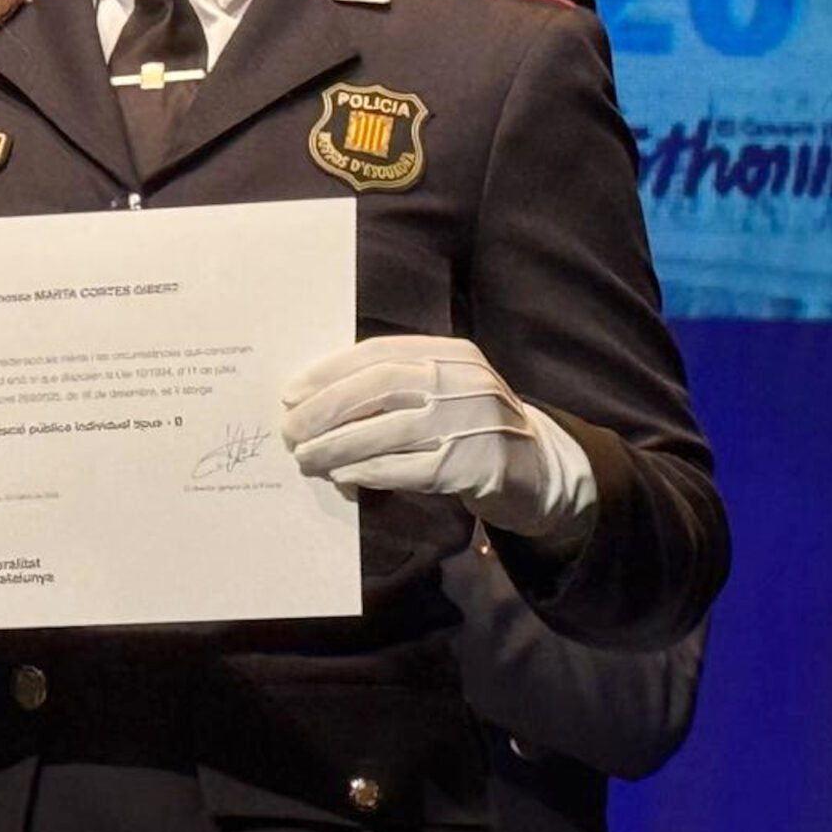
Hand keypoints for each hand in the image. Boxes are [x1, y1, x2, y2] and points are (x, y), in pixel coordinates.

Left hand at [279, 335, 595, 539]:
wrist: (541, 472)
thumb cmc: (473, 429)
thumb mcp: (445, 392)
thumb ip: (398, 387)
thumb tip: (318, 399)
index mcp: (452, 353)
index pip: (379, 353)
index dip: (329, 372)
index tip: (291, 392)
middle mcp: (464, 381)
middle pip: (379, 387)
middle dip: (325, 409)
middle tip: (290, 431)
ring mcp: (474, 422)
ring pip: (389, 429)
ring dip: (338, 446)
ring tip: (306, 459)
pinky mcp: (476, 466)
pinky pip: (410, 468)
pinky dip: (370, 472)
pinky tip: (344, 477)